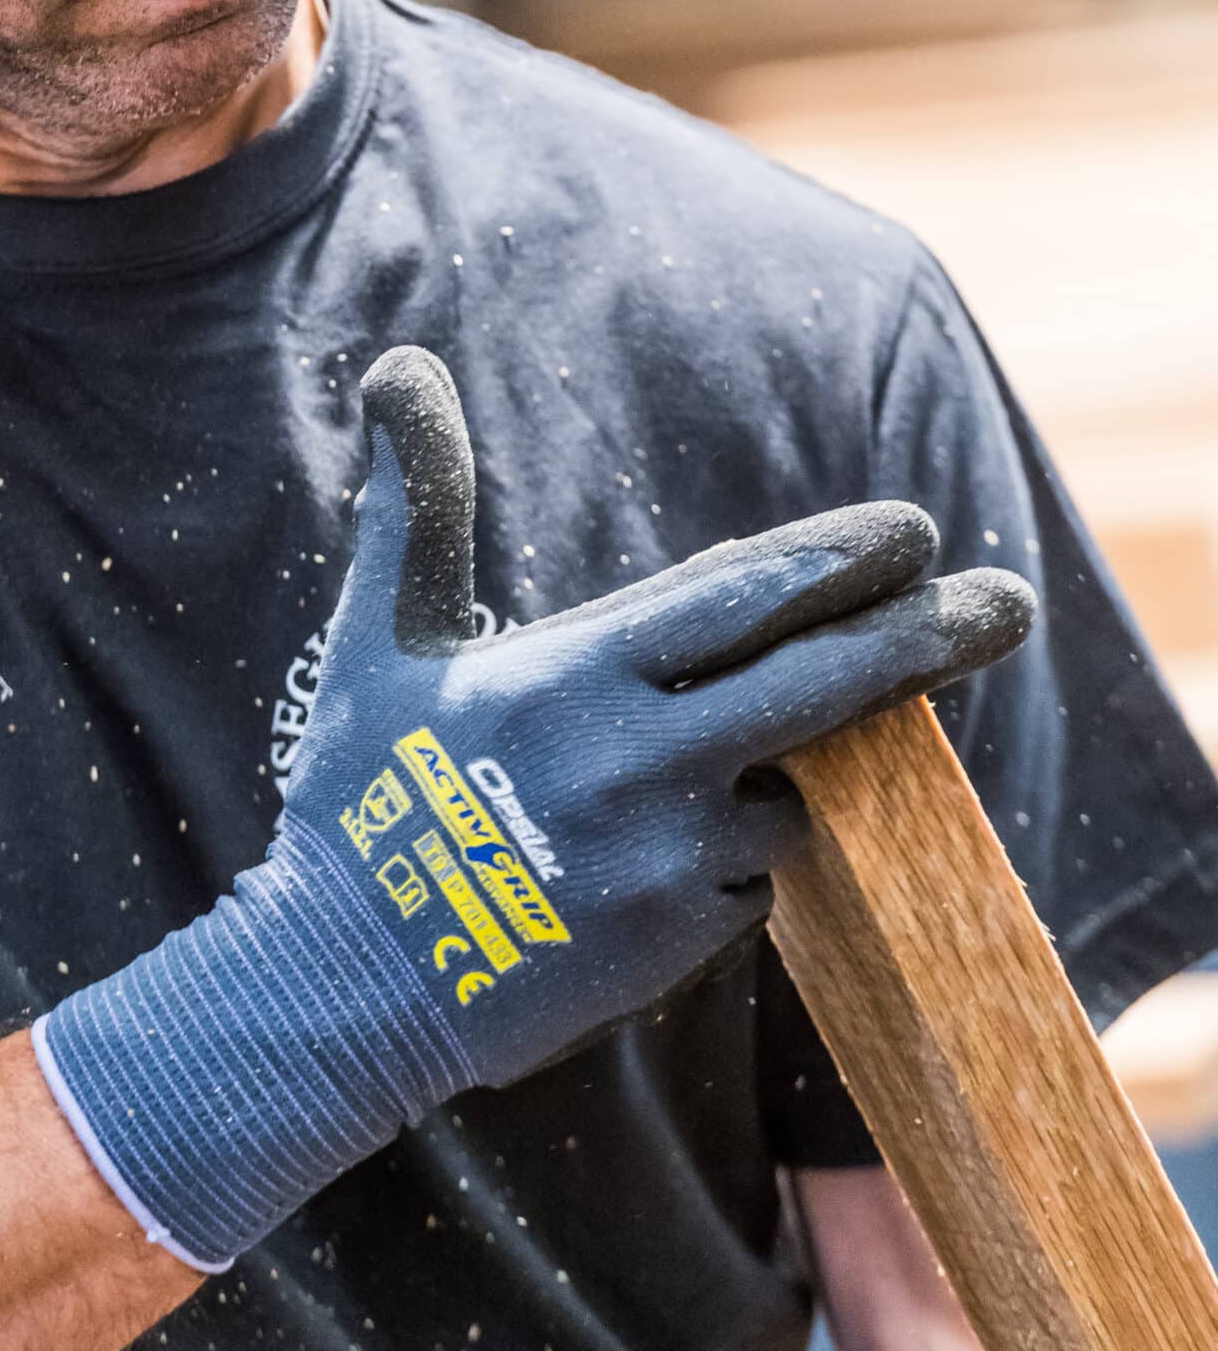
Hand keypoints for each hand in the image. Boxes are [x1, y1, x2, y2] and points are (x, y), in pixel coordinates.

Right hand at [35, 347, 1034, 1268]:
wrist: (345, 986)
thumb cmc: (359, 793)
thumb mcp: (380, 637)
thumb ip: (415, 504)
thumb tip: (398, 364)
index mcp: (572, 673)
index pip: (738, 597)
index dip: (835, 559)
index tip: (914, 531)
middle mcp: (634, 759)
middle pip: (817, 684)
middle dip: (922, 637)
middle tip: (1005, 601)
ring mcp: (664, 857)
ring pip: (791, 792)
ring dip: (795, 765)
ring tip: (730, 762)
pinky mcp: (676, 940)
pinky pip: (749, 879)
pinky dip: (734, 853)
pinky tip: (657, 856)